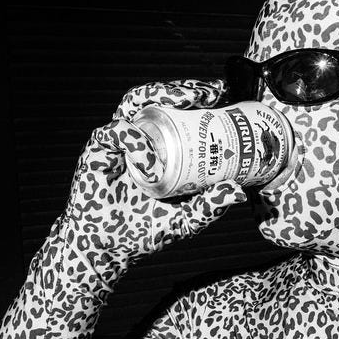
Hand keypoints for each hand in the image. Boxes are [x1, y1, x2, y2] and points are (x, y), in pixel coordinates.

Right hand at [64, 79, 246, 262]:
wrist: (108, 249)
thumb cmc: (143, 232)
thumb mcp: (185, 220)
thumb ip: (209, 206)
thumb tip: (239, 192)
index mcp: (162, 149)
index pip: (181, 113)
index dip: (200, 99)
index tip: (224, 96)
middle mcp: (141, 139)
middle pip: (160, 99)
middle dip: (185, 89)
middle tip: (210, 94)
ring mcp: (120, 142)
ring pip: (136, 102)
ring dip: (160, 96)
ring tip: (183, 102)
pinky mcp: (98, 150)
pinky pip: (118, 132)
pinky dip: (136, 144)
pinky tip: (149, 165)